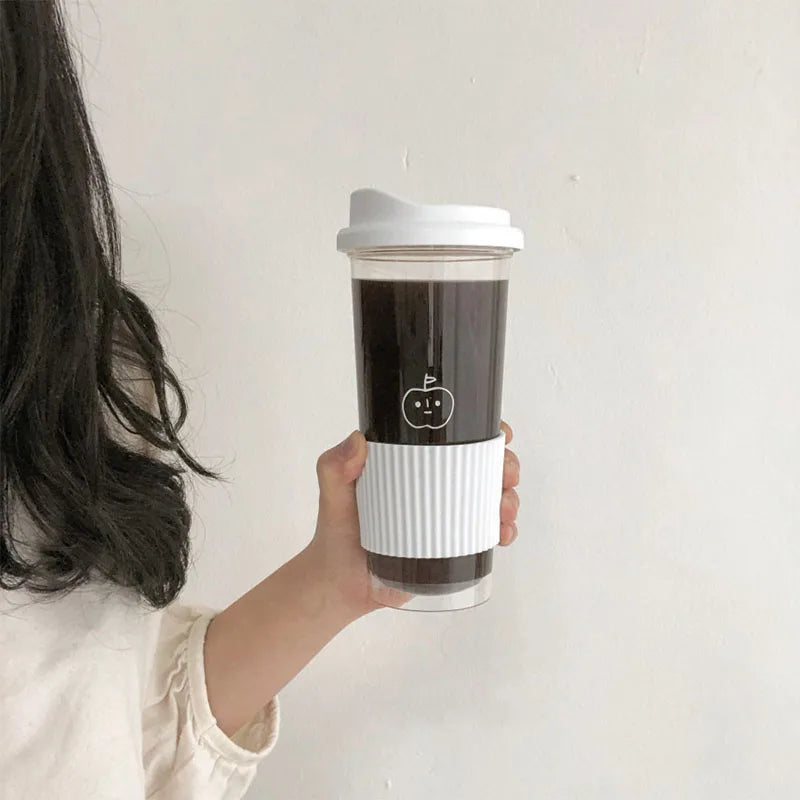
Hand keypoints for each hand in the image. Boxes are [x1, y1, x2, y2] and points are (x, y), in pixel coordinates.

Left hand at [307, 422, 520, 618]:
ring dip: (509, 498)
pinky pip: (487, 533)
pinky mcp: (453, 545)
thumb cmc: (337, 530)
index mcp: (413, 462)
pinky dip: (504, 530)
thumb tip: (358, 440)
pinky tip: (504, 534)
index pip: (455, 438)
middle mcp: (435, 484)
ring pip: (491, 497)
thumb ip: (334, 466)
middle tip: (506, 477)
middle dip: (506, 466)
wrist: (341, 583)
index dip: (484, 433)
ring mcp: (447, 515)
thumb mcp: (332, 492)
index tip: (500, 436)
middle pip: (483, 466)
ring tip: (504, 511)